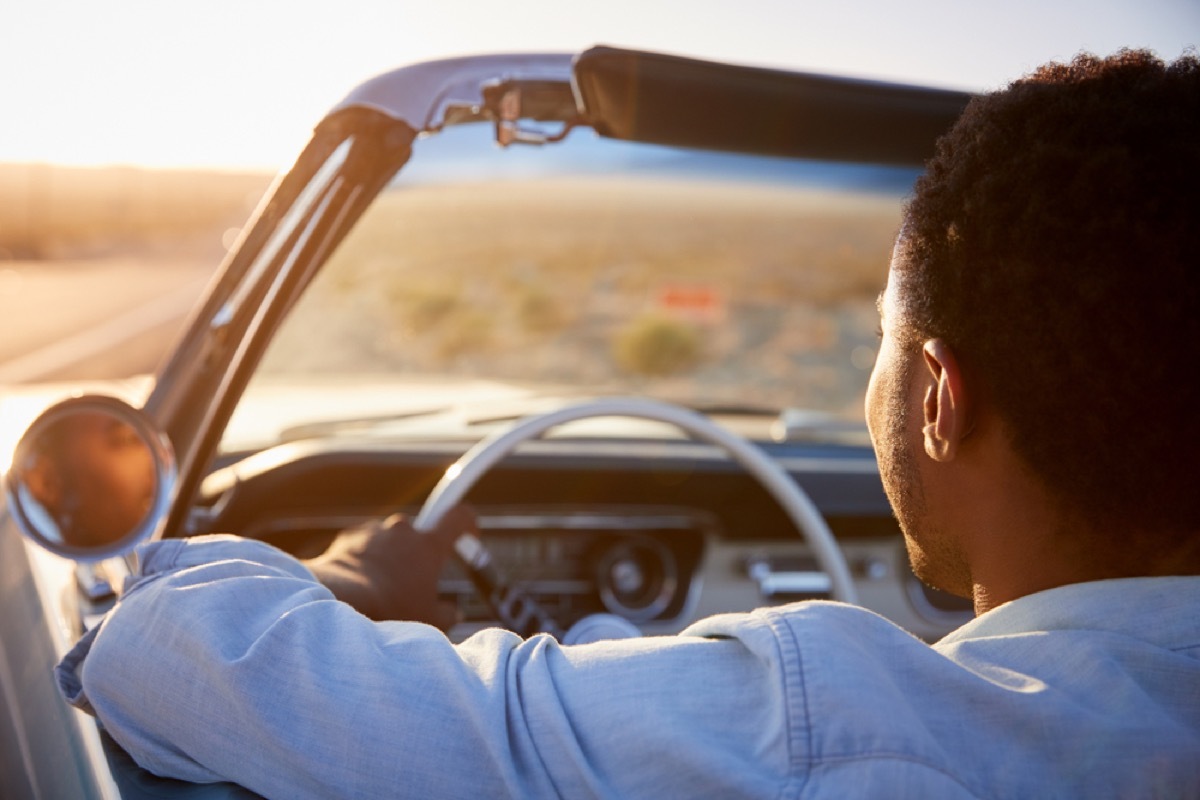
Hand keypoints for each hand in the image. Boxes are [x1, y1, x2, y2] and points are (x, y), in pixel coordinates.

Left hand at [303, 506, 474, 629]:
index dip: (466, 522)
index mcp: (429, 545)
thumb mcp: (427, 621)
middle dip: (416, 555)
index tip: (468, 533)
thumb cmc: (388, 611)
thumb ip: (446, 614)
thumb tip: (453, 613)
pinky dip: (364, 561)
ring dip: (388, 558)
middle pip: (418, 535)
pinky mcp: (348, 538)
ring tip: (379, 591)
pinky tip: (358, 586)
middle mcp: (403, 530)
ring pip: (389, 541)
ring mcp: (374, 531)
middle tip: (411, 583)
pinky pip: (363, 546)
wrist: (336, 602)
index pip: (458, 516)